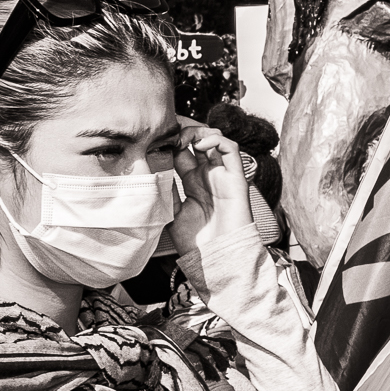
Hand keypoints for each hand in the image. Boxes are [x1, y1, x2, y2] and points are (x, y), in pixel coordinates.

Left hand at [166, 127, 266, 274]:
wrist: (217, 258)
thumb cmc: (197, 242)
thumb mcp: (172, 213)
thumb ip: (166, 191)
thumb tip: (153, 169)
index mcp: (193, 182)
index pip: (182, 152)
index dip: (171, 141)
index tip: (156, 137)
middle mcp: (208, 175)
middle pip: (198, 141)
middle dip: (184, 131)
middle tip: (170, 131)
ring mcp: (222, 175)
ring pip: (216, 139)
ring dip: (200, 132)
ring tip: (185, 138)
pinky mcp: (236, 178)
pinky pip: (231, 150)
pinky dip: (217, 140)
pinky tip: (201, 145)